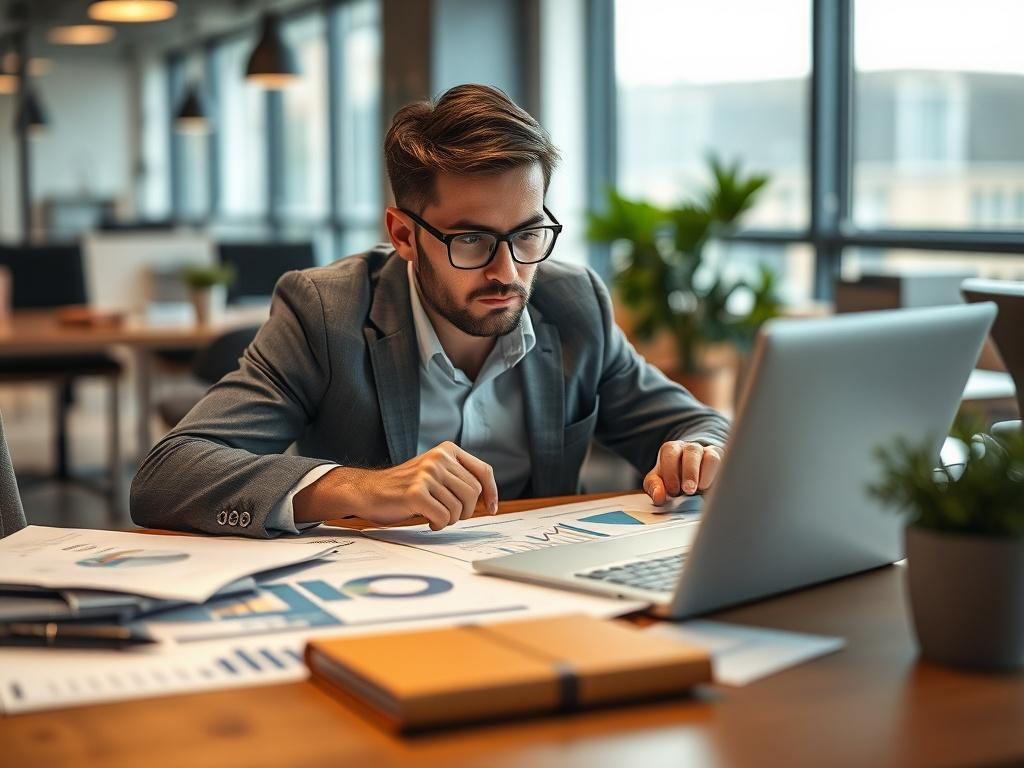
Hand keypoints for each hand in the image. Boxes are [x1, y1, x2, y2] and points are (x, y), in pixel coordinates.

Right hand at [295, 442, 497, 529]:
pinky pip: (443, 516)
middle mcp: (439, 458)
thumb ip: (458, 478)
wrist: (368, 491)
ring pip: (459, 508)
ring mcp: (427, 474)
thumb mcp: (435, 473)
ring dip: (449, 519)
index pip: (483, 471)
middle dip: (466, 511)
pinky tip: (428, 521)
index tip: (492, 508)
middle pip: (474, 493)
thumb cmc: (405, 487)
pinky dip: (438, 524)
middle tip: (449, 515)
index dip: (492, 492)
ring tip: (435, 515)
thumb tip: (489, 498)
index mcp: (447, 450)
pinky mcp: (416, 492)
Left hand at [643, 441, 722, 504]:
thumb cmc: (673, 479)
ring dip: (707, 474)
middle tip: (688, 490)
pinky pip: (725, 466)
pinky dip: (719, 478)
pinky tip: (714, 490)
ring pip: (711, 457)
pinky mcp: (723, 463)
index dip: (670, 470)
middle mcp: (691, 448)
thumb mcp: (659, 481)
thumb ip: (655, 486)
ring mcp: (709, 453)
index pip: (670, 452)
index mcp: (672, 449)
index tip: (673, 490)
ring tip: (702, 489)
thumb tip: (658, 497)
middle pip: (692, 451)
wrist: (692, 477)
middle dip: (690, 471)